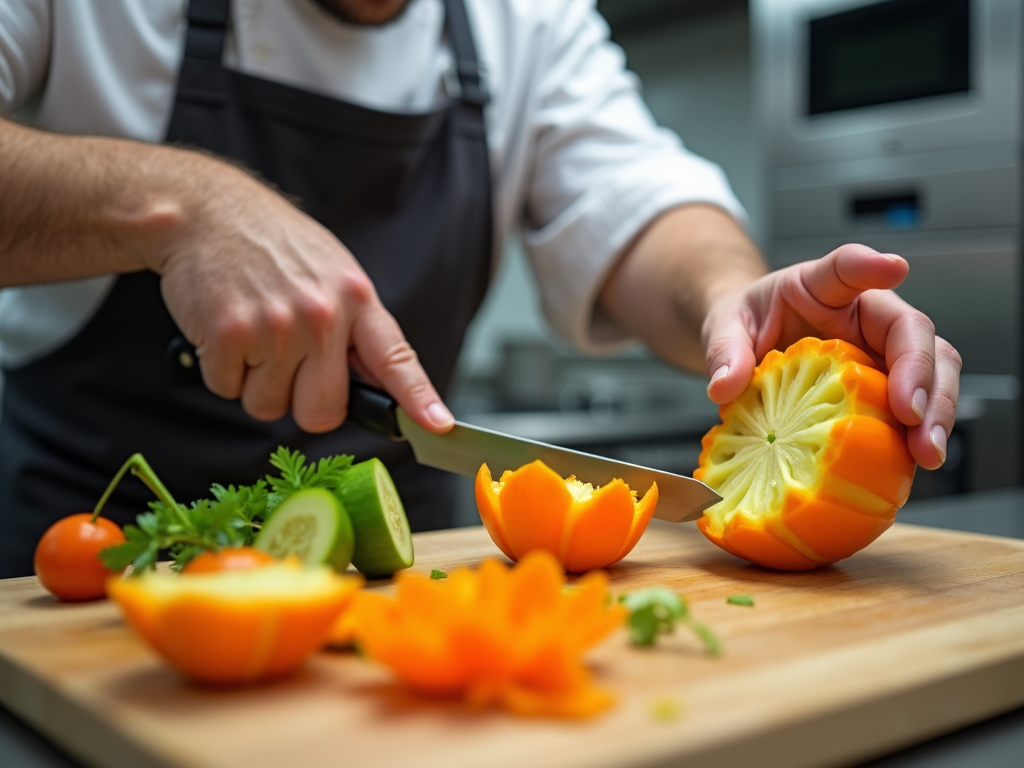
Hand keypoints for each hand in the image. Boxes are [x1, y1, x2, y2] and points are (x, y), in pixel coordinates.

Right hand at [151, 160, 453, 434]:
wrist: (207, 211)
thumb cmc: (274, 246)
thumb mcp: (334, 273)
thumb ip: (354, 327)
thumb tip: (371, 387)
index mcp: (356, 299)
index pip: (396, 359)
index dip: (419, 399)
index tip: (439, 426)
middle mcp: (322, 316)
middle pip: (323, 412)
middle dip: (302, 402)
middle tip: (287, 364)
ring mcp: (275, 327)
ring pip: (268, 407)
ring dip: (255, 383)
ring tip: (253, 331)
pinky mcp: (229, 335)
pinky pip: (228, 390)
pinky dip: (222, 370)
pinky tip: (226, 327)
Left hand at [701, 243, 960, 469]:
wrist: (750, 345)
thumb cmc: (747, 324)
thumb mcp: (725, 328)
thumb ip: (725, 349)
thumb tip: (725, 385)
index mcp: (822, 286)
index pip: (847, 267)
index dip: (870, 266)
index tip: (893, 268)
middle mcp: (866, 315)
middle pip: (913, 331)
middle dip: (922, 373)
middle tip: (913, 417)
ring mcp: (883, 352)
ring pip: (932, 370)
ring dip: (936, 411)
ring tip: (927, 452)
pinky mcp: (887, 388)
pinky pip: (915, 407)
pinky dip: (919, 435)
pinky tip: (911, 466)